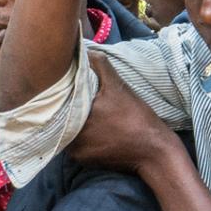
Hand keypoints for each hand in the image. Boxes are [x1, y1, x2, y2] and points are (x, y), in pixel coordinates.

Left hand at [66, 56, 172, 172]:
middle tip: (74, 94)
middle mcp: (70, 140)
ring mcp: (76, 153)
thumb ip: (99, 65)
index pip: (56, 102)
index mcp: (74, 120)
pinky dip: (80, 134)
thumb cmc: (136, 118)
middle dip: (65, 105)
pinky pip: (74, 143)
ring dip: (72, 120)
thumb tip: (84, 49)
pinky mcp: (83, 160)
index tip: (63, 82)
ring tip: (86, 109)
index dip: (59, 91)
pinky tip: (94, 125)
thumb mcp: (118, 87)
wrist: (154, 152)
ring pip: (66, 130)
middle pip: (59, 117)